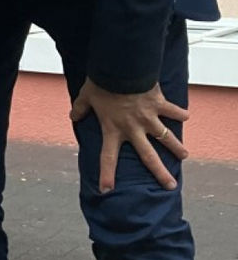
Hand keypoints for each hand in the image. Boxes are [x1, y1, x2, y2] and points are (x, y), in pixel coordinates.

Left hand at [70, 77, 187, 192]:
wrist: (121, 69)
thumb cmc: (101, 83)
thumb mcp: (86, 96)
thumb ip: (80, 108)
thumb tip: (73, 116)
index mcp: (113, 129)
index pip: (107, 157)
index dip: (107, 174)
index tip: (107, 189)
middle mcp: (133, 128)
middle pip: (148, 156)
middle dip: (160, 172)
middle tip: (170, 185)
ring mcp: (148, 118)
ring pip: (166, 137)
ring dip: (176, 147)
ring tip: (184, 155)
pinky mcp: (159, 105)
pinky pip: (172, 111)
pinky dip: (180, 113)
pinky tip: (186, 117)